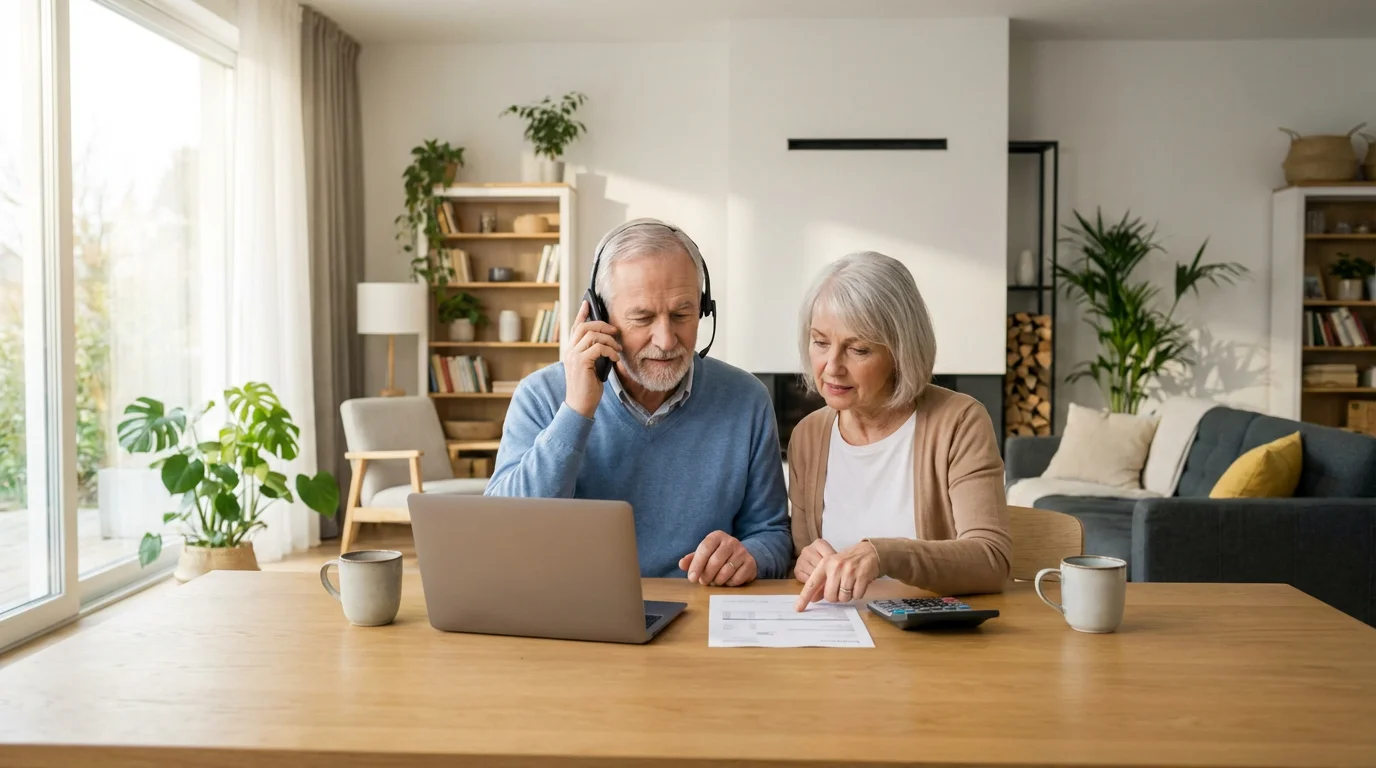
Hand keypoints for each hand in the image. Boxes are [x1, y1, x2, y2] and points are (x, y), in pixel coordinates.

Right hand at [564, 300, 621, 418]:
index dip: (582, 314)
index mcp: (570, 351)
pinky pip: (598, 347)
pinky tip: (615, 359)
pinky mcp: (581, 362)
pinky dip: (610, 351)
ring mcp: (573, 356)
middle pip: (585, 327)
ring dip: (609, 340)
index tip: (588, 303)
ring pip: (592, 335)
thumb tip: (608, 341)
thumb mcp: (592, 367)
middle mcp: (569, 351)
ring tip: (617, 349)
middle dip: (602, 325)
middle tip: (615, 331)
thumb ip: (594, 353)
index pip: (575, 327)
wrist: (580, 406)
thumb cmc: (588, 388)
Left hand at [678, 531, 756, 586]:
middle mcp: (731, 541)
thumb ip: (692, 559)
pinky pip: (737, 578)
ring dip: (717, 580)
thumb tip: (682, 564)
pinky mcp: (750, 563)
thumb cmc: (718, 556)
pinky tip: (727, 581)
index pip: (705, 548)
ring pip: (726, 571)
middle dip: (707, 575)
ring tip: (714, 581)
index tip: (692, 577)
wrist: (742, 556)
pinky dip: (729, 583)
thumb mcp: (704, 555)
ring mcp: (742, 552)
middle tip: (703, 582)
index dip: (697, 564)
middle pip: (715, 561)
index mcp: (717, 536)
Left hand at [794, 541, 880, 610]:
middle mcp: (835, 567)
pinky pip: (857, 596)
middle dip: (836, 597)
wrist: (868, 551)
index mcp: (825, 564)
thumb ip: (822, 582)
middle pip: (830, 596)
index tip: (798, 608)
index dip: (804, 597)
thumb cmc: (847, 561)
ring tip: (851, 584)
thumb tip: (813, 599)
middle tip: (841, 588)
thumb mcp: (831, 567)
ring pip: (844, 598)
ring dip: (848, 595)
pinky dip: (858, 593)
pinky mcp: (861, 576)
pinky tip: (859, 583)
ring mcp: (849, 571)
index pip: (812, 584)